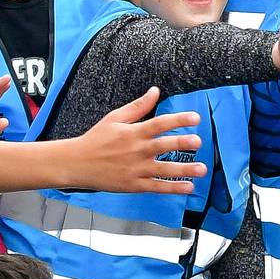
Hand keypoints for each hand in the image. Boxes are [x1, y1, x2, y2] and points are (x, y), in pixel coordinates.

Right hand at [64, 89, 204, 193]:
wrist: (77, 163)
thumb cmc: (96, 139)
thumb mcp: (115, 118)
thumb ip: (138, 106)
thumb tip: (155, 91)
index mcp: (133, 132)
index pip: (159, 123)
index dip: (178, 120)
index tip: (195, 118)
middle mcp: (136, 150)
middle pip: (163, 146)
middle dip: (182, 143)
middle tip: (198, 141)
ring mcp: (135, 169)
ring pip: (163, 170)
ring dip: (184, 169)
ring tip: (202, 169)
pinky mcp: (133, 185)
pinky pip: (156, 187)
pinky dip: (172, 188)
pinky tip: (188, 187)